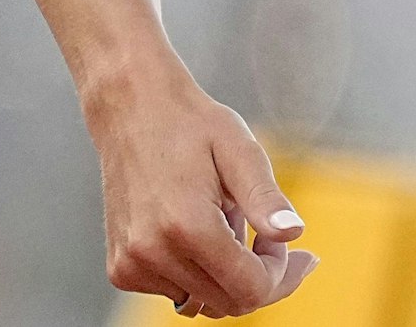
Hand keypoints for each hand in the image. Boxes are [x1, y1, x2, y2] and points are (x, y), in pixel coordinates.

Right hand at [85, 66, 319, 316]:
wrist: (134, 112)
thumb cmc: (194, 126)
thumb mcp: (241, 151)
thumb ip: (266, 198)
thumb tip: (294, 233)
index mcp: (186, 227)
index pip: (250, 289)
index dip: (281, 273)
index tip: (289, 244)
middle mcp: (152, 255)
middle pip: (229, 303)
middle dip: (261, 275)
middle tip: (268, 233)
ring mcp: (131, 266)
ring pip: (204, 301)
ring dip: (229, 273)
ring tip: (228, 218)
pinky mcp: (121, 268)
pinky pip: (177, 291)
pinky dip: (200, 271)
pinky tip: (203, 227)